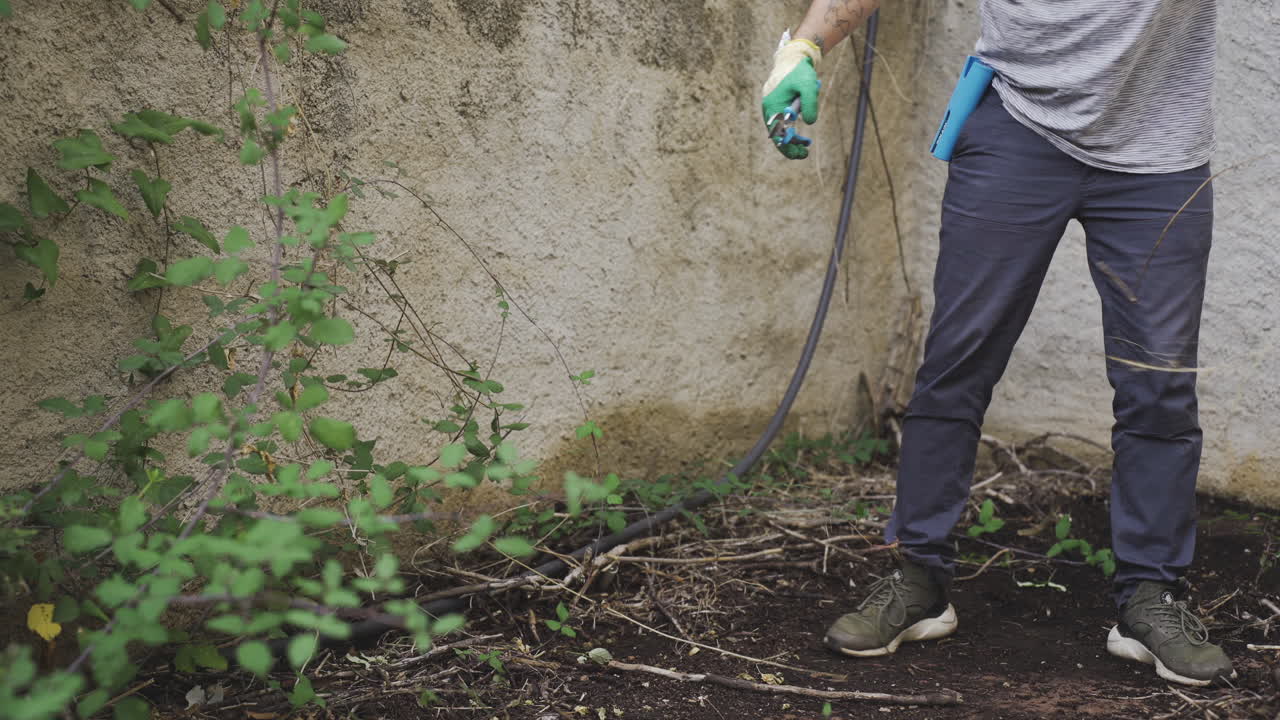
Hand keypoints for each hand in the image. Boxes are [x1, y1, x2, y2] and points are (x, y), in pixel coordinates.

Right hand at [761, 39, 821, 159]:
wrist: (792, 58)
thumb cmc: (799, 72)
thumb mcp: (808, 86)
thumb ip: (810, 104)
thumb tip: (809, 123)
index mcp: (773, 107)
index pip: (778, 135)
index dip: (788, 147)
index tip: (802, 153)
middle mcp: (769, 109)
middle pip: (776, 136)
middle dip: (790, 146)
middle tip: (805, 152)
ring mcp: (771, 108)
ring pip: (779, 130)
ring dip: (791, 139)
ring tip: (806, 144)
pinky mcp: (776, 106)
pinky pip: (781, 122)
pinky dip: (790, 129)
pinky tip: (801, 132)